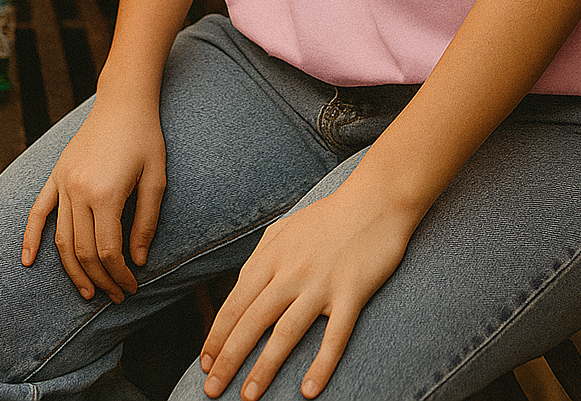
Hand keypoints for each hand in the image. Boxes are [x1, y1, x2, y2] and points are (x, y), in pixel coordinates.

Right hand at [21, 98, 165, 301]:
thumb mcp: (156, 179)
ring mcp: (64, 182)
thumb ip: (146, 222)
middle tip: (115, 296)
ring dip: (72, 269)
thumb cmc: (146, 138)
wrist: (123, 102)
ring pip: (61, 238)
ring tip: (87, 290)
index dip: (119, 273)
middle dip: (100, 278)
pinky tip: (27, 261)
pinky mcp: (56, 175)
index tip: (131, 286)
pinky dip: (30, 238)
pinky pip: (38, 211)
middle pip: (83, 250)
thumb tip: (136, 261)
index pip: (107, 250)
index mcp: (107, 193)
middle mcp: (79, 191)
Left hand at [200, 178, 414, 399]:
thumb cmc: (329, 217)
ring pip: (285, 333)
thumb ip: (262, 256)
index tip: (205, 363)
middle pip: (252, 322)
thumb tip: (240, 287)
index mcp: (273, 256)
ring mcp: (322, 284)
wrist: (376, 200)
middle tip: (212, 389)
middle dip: (228, 359)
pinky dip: (321, 365)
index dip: (217, 336)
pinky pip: (334, 336)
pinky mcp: (352, 293)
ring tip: (248, 397)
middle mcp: (292, 272)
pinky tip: (308, 391)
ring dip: (263, 368)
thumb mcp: (286, 228)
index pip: (235, 303)